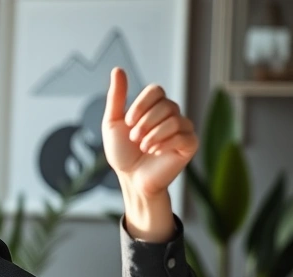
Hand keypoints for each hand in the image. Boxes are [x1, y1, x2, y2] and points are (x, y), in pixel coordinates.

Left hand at [101, 67, 198, 198]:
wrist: (131, 178)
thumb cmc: (122, 152)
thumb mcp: (113, 123)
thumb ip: (117, 97)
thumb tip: (117, 69)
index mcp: (155, 107)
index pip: (156, 90)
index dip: (141, 105)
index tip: (128, 122)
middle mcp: (172, 114)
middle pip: (166, 104)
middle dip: (145, 123)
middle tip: (135, 139)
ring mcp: (183, 128)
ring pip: (174, 119)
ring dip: (153, 135)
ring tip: (143, 148)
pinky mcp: (190, 144)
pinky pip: (183, 135)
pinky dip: (165, 144)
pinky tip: (155, 152)